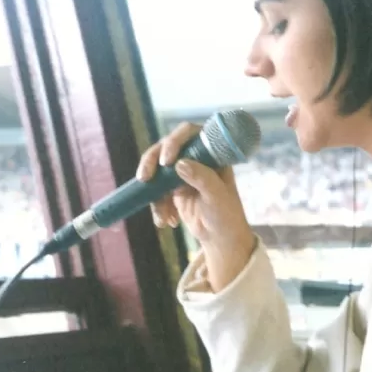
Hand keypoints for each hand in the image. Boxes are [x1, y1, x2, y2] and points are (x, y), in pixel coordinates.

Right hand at [137, 122, 255, 289]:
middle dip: (153, 162)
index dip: (175, 141)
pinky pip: (155, 189)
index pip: (190, 133)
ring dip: (152, 190)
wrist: (220, 238)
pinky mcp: (171, 187)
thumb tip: (180, 164)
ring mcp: (182, 171)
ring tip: (161, 215)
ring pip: (156, 168)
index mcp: (211, 152)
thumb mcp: (217, 196)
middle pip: (166, 146)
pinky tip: (166, 221)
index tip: (167, 161)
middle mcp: (195, 157)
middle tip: (145, 177)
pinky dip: (156, 205)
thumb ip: (202, 178)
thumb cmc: (226, 215)